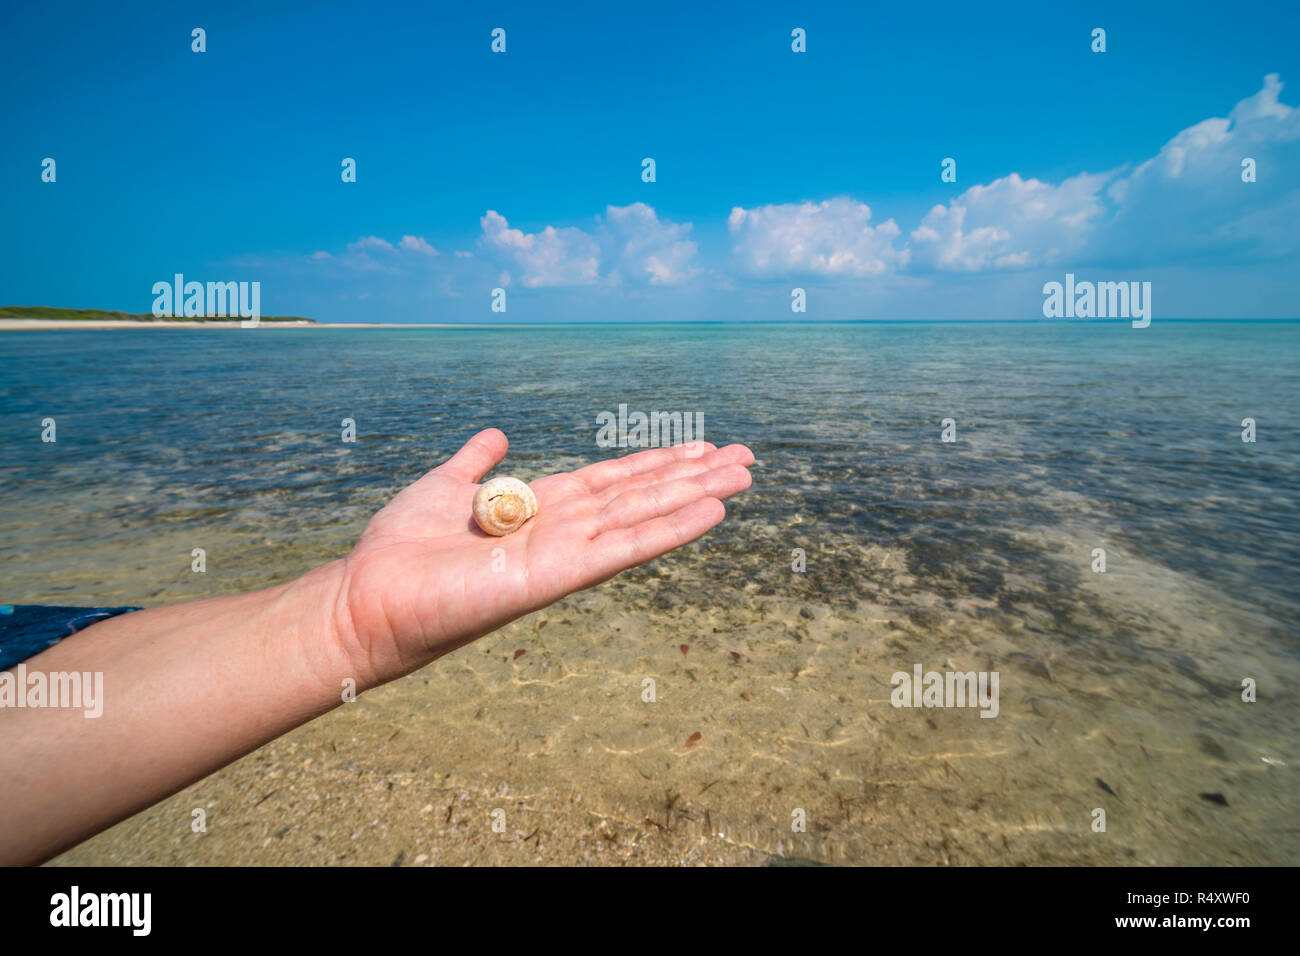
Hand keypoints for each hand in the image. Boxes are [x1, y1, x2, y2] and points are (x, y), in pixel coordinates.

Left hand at [333, 428, 753, 686]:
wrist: (369, 596)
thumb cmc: (401, 548)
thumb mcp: (443, 487)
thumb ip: (475, 462)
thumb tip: (496, 435)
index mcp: (539, 508)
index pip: (611, 481)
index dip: (656, 462)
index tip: (699, 445)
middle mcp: (561, 531)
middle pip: (639, 496)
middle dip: (692, 476)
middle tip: (746, 457)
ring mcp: (564, 554)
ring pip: (643, 517)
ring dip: (694, 496)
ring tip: (743, 476)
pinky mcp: (557, 577)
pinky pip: (623, 549)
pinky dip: (667, 530)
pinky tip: (709, 512)